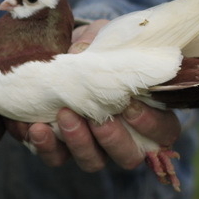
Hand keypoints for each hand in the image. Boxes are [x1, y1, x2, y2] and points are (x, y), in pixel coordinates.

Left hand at [6, 19, 180, 171]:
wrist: (57, 54)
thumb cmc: (92, 47)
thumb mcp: (101, 37)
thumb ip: (101, 43)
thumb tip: (81, 53)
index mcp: (145, 111)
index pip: (163, 131)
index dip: (151, 125)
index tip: (131, 106)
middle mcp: (121, 136)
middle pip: (128, 156)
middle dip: (112, 139)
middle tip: (95, 118)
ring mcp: (91, 146)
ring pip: (92, 162)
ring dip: (79, 143)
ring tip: (64, 115)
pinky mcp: (59, 148)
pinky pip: (54, 157)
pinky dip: (44, 146)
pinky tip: (35, 126)